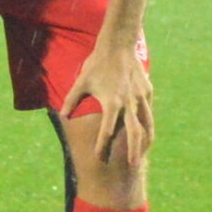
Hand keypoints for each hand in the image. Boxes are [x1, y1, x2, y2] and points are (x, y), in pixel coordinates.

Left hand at [62, 37, 153, 163]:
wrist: (117, 45)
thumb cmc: (96, 64)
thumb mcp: (81, 82)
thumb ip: (71, 100)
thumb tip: (62, 115)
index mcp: (111, 103)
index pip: (107, 131)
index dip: (103, 146)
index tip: (100, 157)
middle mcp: (128, 103)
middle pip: (134, 133)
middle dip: (134, 151)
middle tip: (133, 166)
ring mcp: (140, 97)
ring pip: (147, 123)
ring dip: (146, 140)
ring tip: (144, 152)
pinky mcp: (147, 91)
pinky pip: (149, 111)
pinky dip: (148, 123)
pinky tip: (147, 130)